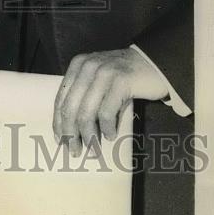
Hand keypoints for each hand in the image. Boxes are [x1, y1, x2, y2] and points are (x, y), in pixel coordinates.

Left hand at [53, 48, 167, 154]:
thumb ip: (84, 94)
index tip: (60, 140)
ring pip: (87, 112)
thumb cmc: (124, 77)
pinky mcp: (121, 81)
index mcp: (77, 65)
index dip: (59, 122)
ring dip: (89, 135)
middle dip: (70, 133)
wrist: (154, 64)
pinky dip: (107, 128)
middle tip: (75, 151)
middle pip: (71, 107)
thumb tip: (70, 127)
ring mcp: (104, 73)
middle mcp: (87, 67)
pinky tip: (110, 135)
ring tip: (93, 149)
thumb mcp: (98, 79)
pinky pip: (107, 112)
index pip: (61, 99)